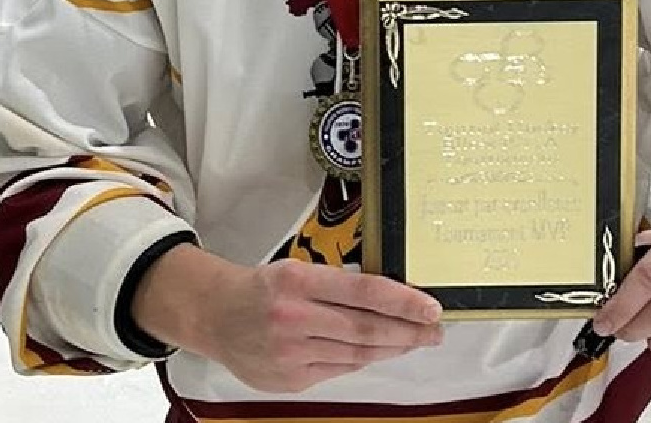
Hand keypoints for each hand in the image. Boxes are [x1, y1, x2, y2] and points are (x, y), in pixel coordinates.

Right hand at [131, 243, 445, 392]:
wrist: (215, 317)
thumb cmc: (263, 289)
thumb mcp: (296, 270)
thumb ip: (338, 284)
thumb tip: (392, 297)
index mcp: (297, 281)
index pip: (362, 291)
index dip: (402, 301)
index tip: (430, 307)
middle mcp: (293, 318)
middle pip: (365, 329)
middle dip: (408, 331)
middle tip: (435, 330)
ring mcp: (290, 354)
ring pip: (355, 354)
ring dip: (392, 348)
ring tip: (416, 341)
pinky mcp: (289, 380)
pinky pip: (338, 371)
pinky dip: (362, 361)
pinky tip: (379, 352)